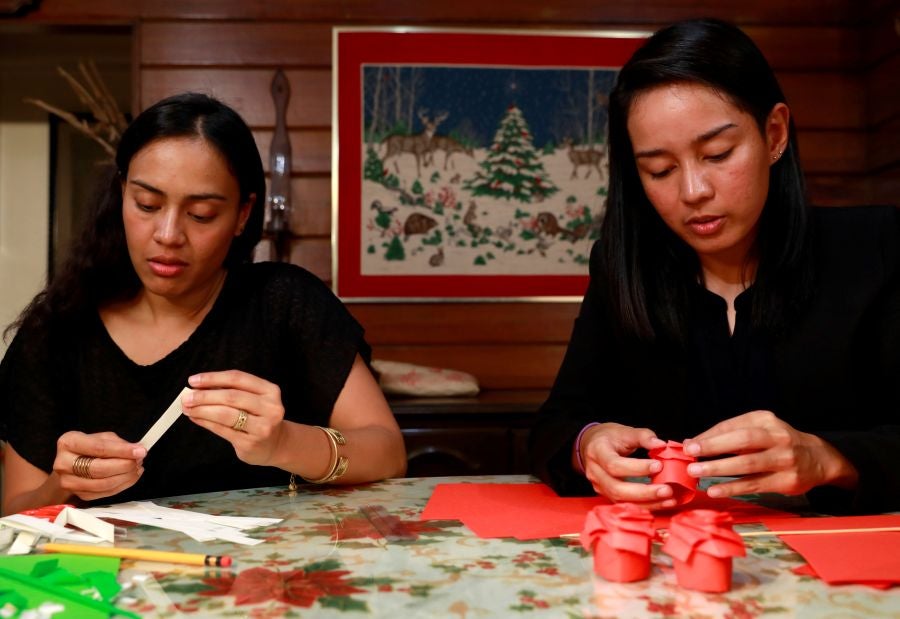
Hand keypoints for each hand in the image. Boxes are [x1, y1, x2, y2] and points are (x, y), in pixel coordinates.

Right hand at [53, 431, 145, 500]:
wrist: (72, 464)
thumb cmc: (88, 448)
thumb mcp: (101, 438)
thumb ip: (118, 443)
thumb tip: (137, 450)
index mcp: (69, 443)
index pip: (99, 448)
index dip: (122, 451)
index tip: (140, 451)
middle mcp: (64, 464)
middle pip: (99, 469)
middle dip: (124, 465)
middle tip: (139, 460)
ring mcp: (69, 482)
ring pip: (103, 484)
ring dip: (126, 477)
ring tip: (137, 468)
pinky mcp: (79, 494)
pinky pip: (105, 493)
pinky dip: (122, 485)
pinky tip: (130, 477)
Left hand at [183, 370, 285, 465]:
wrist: (276, 444)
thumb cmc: (259, 417)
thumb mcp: (254, 399)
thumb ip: (231, 391)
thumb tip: (198, 388)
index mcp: (270, 391)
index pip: (238, 378)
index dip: (213, 378)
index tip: (193, 380)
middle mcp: (270, 408)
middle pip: (231, 396)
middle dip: (205, 396)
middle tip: (186, 397)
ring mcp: (262, 427)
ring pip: (226, 414)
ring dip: (202, 410)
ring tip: (188, 408)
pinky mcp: (250, 443)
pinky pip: (222, 430)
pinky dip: (206, 423)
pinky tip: (196, 418)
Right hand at [579, 422, 675, 509]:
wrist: (591, 445)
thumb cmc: (608, 437)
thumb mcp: (624, 431)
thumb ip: (642, 436)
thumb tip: (661, 445)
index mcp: (597, 452)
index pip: (614, 465)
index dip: (637, 468)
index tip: (659, 466)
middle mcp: (595, 472)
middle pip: (617, 488)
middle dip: (644, 492)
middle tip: (667, 490)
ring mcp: (599, 486)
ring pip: (621, 501)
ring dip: (647, 503)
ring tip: (669, 499)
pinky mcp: (606, 495)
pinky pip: (625, 504)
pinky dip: (645, 505)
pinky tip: (662, 503)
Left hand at [683, 410, 858, 497]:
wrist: (818, 459)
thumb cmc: (778, 442)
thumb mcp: (758, 429)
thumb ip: (727, 434)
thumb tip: (691, 442)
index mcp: (765, 420)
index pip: (732, 426)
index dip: (709, 436)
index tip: (689, 444)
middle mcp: (777, 437)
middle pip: (742, 440)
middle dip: (714, 446)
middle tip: (690, 453)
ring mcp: (784, 459)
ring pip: (748, 464)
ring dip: (719, 468)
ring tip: (696, 471)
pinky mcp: (786, 481)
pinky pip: (755, 484)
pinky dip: (732, 488)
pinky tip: (715, 490)